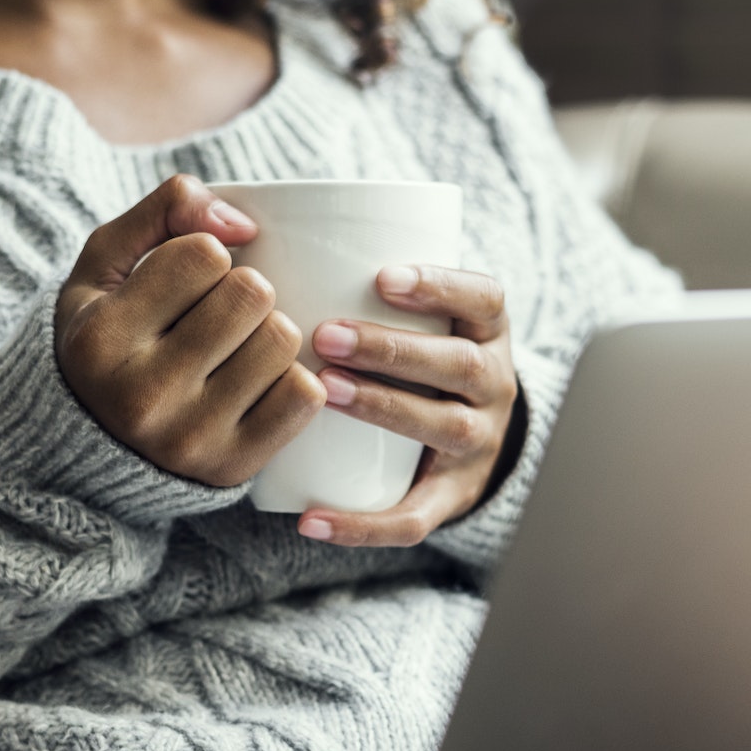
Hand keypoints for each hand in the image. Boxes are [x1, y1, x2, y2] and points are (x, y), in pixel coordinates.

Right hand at [55, 175, 326, 486]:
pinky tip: (260, 381)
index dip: (206, 254)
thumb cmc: (111, 336)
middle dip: (244, 289)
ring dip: (269, 332)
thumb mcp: (106, 264)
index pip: (203, 255)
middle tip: (220, 313)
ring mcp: (189, 438)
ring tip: (237, 347)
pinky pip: (305, 395)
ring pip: (282, 340)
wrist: (96, 445)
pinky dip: (293, 378)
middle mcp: (141, 395)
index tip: (187, 281)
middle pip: (252, 294)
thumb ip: (166, 210)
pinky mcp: (232, 465)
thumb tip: (244, 225)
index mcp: (100, 339)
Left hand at [298, 265, 520, 546]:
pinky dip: (363, 524)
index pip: (484, 297)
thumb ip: (365, 275)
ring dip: (384, 408)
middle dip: (393, 349)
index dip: (441, 285)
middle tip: (325, 335)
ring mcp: (478, 443)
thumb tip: (257, 225)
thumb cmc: (419, 354)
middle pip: (460, 364)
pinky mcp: (452, 497)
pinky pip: (415, 517)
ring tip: (324, 392)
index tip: (383, 275)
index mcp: (487, 330)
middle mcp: (494, 384)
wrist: (473, 438)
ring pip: (444, 428)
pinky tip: (311, 518)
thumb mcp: (423, 313)